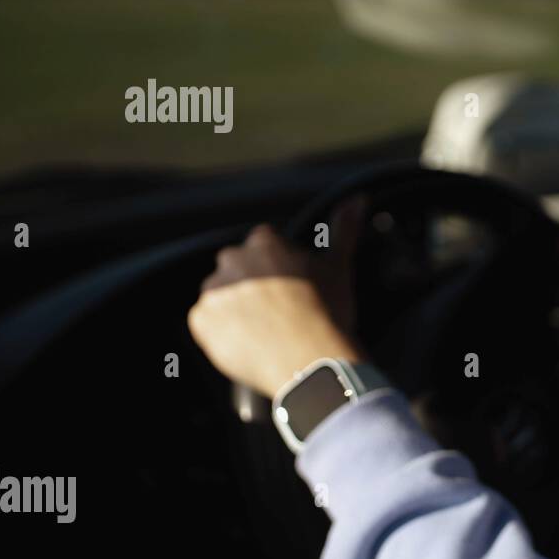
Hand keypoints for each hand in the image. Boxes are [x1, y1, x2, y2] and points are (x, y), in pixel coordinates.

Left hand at [188, 195, 368, 397]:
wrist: (308, 360)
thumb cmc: (328, 312)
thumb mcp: (339, 267)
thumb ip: (344, 228)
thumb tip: (358, 198)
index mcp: (264, 243)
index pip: (264, 245)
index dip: (279, 267)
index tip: (292, 287)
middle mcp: (232, 261)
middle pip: (237, 268)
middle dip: (252, 284)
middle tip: (279, 311)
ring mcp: (214, 291)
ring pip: (222, 296)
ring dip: (235, 307)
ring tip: (264, 331)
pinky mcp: (200, 321)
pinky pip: (207, 324)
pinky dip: (222, 332)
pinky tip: (249, 343)